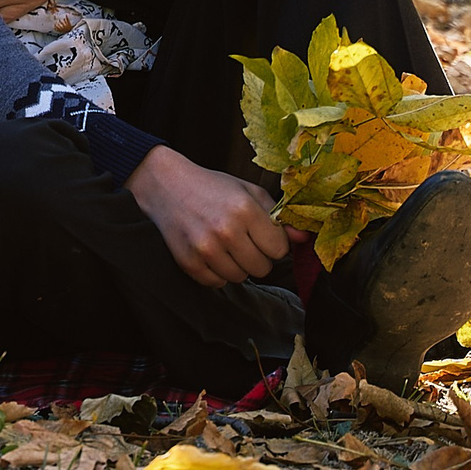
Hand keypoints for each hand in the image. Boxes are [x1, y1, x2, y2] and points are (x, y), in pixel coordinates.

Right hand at [127, 145, 289, 285]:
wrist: (167, 186)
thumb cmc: (213, 187)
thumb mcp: (248, 191)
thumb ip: (278, 215)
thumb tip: (304, 239)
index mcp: (245, 210)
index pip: (279, 249)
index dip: (273, 242)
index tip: (261, 233)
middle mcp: (226, 231)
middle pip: (262, 268)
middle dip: (257, 256)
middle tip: (243, 239)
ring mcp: (206, 249)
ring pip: (240, 278)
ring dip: (237, 265)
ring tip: (226, 245)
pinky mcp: (189, 263)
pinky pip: (217, 283)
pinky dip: (217, 272)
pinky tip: (210, 252)